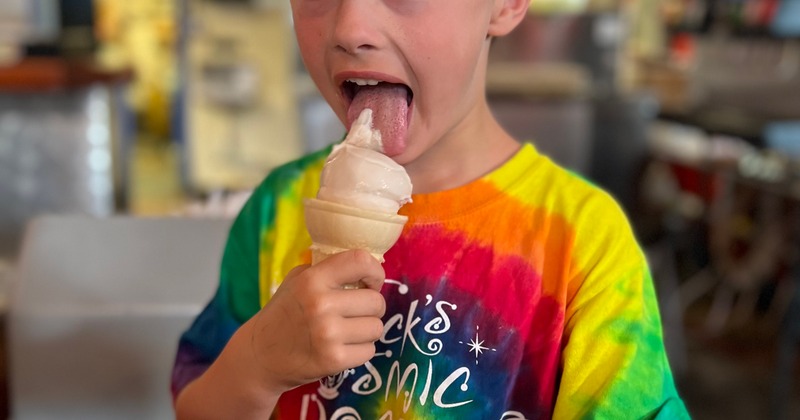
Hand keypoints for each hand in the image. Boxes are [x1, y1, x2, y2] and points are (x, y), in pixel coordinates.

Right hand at [248, 249, 386, 390]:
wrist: (260, 356)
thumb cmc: (283, 313)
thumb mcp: (296, 280)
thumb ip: (327, 270)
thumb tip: (365, 267)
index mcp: (312, 280)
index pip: (360, 261)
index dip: (374, 271)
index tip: (371, 282)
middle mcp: (321, 304)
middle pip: (376, 301)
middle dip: (371, 307)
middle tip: (355, 312)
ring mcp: (328, 334)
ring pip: (376, 327)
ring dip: (366, 330)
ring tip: (347, 331)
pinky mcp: (334, 360)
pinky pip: (370, 351)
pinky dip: (360, 350)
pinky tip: (342, 347)